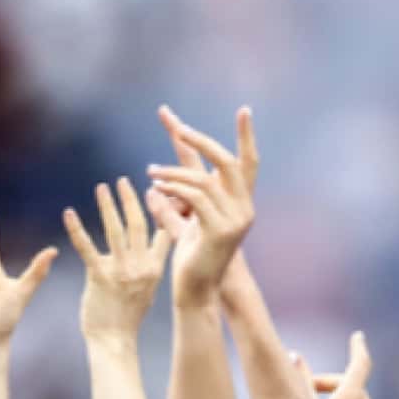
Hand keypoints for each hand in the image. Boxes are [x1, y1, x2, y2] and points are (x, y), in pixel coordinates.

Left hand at [64, 178, 171, 343]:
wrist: (115, 341)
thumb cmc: (128, 316)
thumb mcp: (148, 289)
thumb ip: (150, 265)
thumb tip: (153, 246)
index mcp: (155, 268)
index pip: (161, 231)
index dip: (160, 209)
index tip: (157, 188)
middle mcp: (141, 266)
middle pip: (138, 224)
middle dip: (130, 200)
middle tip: (122, 181)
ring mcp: (120, 271)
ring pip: (115, 230)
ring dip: (108, 206)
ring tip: (102, 187)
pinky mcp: (99, 277)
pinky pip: (86, 247)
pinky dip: (76, 228)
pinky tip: (69, 213)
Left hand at [147, 107, 257, 299]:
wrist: (198, 288)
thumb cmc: (191, 258)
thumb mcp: (180, 225)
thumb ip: (170, 204)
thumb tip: (153, 186)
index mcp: (239, 201)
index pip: (247, 162)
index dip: (247, 136)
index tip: (245, 109)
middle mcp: (244, 207)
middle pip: (227, 162)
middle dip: (200, 141)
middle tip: (177, 126)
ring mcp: (237, 219)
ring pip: (204, 180)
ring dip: (174, 173)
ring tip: (151, 173)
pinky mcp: (221, 231)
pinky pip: (196, 198)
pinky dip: (174, 190)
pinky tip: (157, 189)